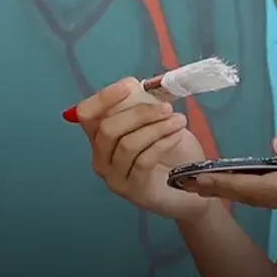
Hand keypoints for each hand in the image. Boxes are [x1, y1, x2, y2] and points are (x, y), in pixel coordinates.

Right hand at [74, 77, 211, 222]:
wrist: (190, 191)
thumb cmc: (171, 154)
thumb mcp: (157, 123)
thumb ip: (144, 105)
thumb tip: (138, 86)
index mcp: (100, 137)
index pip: (87, 114)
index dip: (104, 97)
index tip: (130, 85)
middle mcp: (100, 158)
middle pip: (108, 129)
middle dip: (139, 113)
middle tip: (166, 108)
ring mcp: (115, 177)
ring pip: (127, 144)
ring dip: (155, 127)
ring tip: (179, 120)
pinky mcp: (134, 191)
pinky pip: (143, 161)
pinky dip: (162, 143)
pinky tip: (177, 135)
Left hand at [177, 113, 276, 218]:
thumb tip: (274, 143)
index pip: (262, 186)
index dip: (227, 183)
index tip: (197, 179)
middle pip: (262, 198)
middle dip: (224, 190)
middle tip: (188, 183)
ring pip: (275, 199)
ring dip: (242, 191)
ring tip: (209, 182)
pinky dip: (264, 189)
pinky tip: (250, 180)